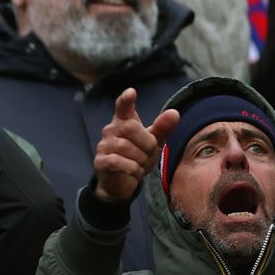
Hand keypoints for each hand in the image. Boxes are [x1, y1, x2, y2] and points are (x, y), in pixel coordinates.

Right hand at [93, 89, 179, 203]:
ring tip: (141, 165)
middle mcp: (111, 130)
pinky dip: (132, 169)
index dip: (126, 100)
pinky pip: (117, 161)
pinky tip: (135, 172)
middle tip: (149, 153)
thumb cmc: (138, 157)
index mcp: (124, 121)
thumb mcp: (154, 142)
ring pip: (125, 147)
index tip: (131, 92)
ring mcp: (104, 146)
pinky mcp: (100, 161)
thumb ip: (163, 128)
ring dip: (140, 159)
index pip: (123, 107)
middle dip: (146, 142)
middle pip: (130, 127)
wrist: (122, 182)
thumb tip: (174, 112)